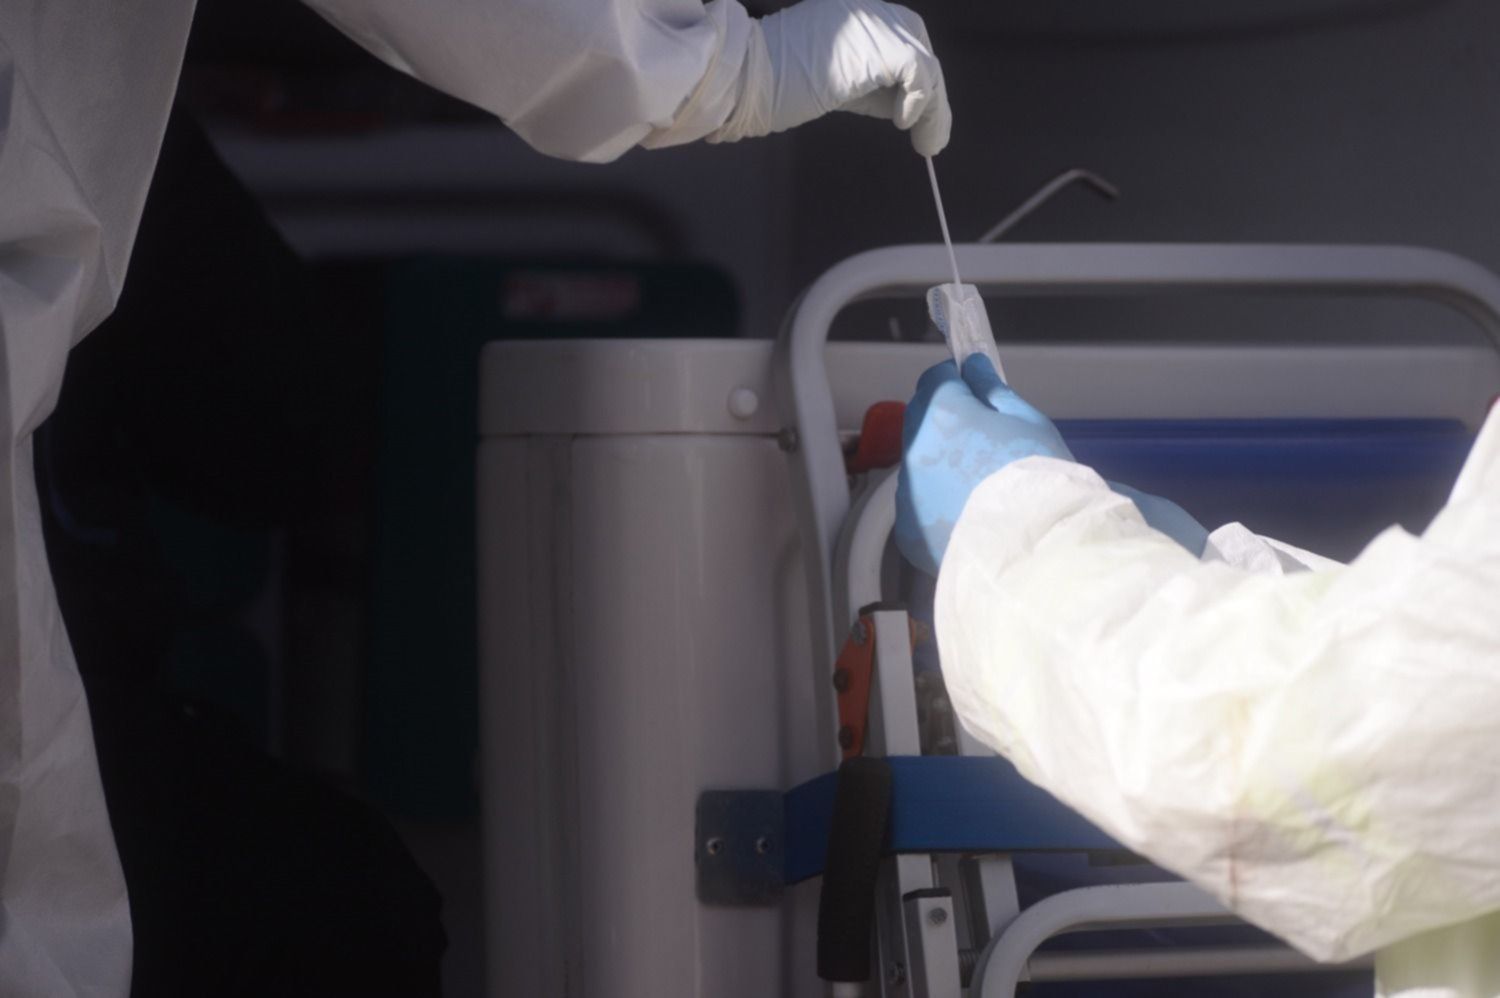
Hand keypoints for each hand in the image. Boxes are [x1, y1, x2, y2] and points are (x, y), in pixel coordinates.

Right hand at [757, 0, 950, 155]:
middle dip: (930, 91)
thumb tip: (905, 105)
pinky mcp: (881, 48)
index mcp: (854, 10)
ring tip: (928, 142)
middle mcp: (869, 7)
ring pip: (925, 63)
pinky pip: (921, 76)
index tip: (914, 114)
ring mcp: (875, 23)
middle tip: (928, 132)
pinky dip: (922, 105)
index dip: (915, 76)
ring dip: (934, 109)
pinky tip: (903, 123)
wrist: (750, 79)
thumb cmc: (776, 84)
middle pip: (919, 44)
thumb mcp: (833, 77)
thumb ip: (869, 81)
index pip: (902, 35)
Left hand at [896, 355, 1070, 574]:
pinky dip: (937, 504)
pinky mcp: (907, 531)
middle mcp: (914, 450)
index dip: (957, 381)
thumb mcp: (1028, 421)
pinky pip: (919, 505)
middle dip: (945, 421)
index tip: (977, 393)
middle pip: (921, 420)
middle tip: (985, 440)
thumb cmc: (1039, 478)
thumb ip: (992, 391)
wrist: (1035, 550)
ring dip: (940, 464)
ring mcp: (906, 494)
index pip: (935, 379)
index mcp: (941, 414)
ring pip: (919, 464)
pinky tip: (969, 514)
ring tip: (981, 485)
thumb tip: (972, 368)